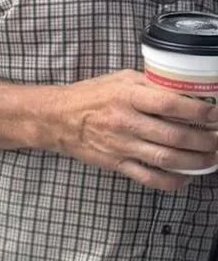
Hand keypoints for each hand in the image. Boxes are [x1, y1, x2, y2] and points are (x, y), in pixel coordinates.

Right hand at [52, 68, 217, 188]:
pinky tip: (186, 178)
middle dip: (205, 140)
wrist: (58, 118)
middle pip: (174, 136)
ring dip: (196, 161)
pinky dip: (172, 181)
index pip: (169, 104)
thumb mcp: (120, 79)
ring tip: (212, 158)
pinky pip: (149, 178)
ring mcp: (122, 146)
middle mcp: (126, 122)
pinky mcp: (117, 164)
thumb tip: (184, 90)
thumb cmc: (91, 95)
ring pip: (166, 159)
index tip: (215, 114)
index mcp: (127, 96)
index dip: (198, 111)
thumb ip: (150, 84)